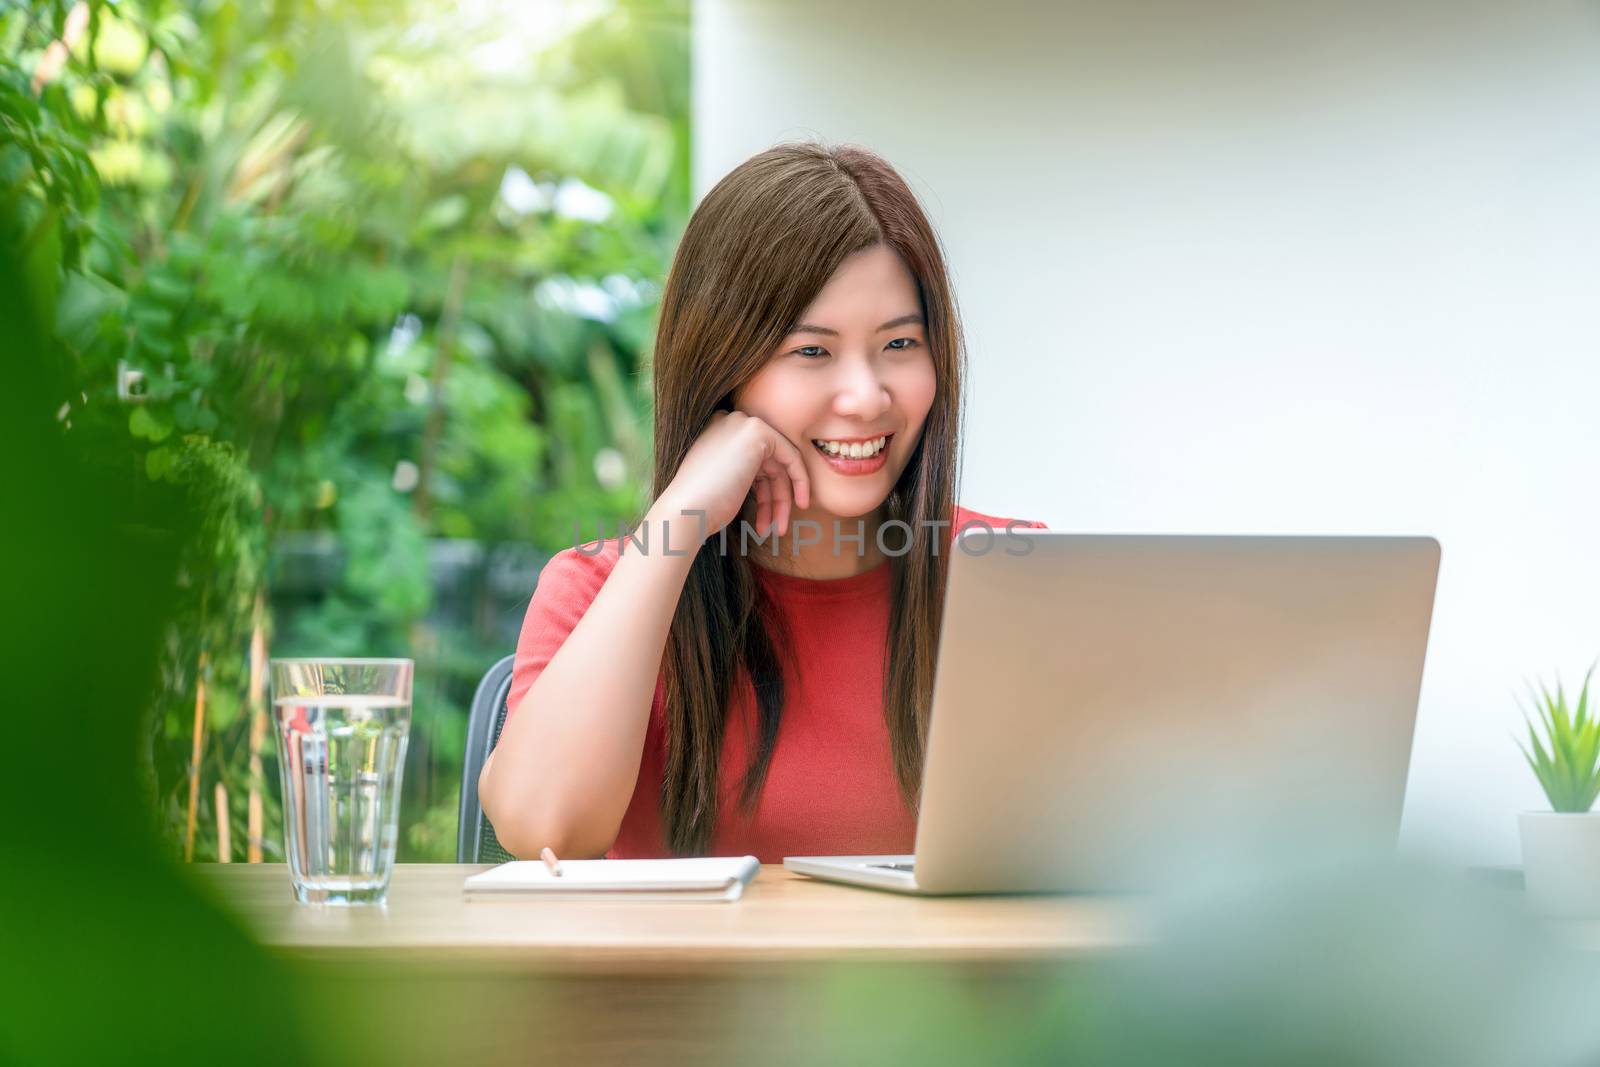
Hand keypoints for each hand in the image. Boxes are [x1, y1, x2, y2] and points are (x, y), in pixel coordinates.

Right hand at [652, 410, 811, 540]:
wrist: (685, 511)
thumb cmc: (700, 509)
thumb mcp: (724, 486)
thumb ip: (744, 475)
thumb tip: (773, 483)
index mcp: (715, 433)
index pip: (752, 460)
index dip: (764, 491)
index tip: (769, 518)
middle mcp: (728, 421)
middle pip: (767, 462)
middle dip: (775, 498)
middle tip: (777, 528)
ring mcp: (742, 424)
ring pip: (779, 464)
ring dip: (782, 500)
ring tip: (780, 529)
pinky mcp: (757, 432)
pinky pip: (791, 456)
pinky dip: (800, 481)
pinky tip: (799, 505)